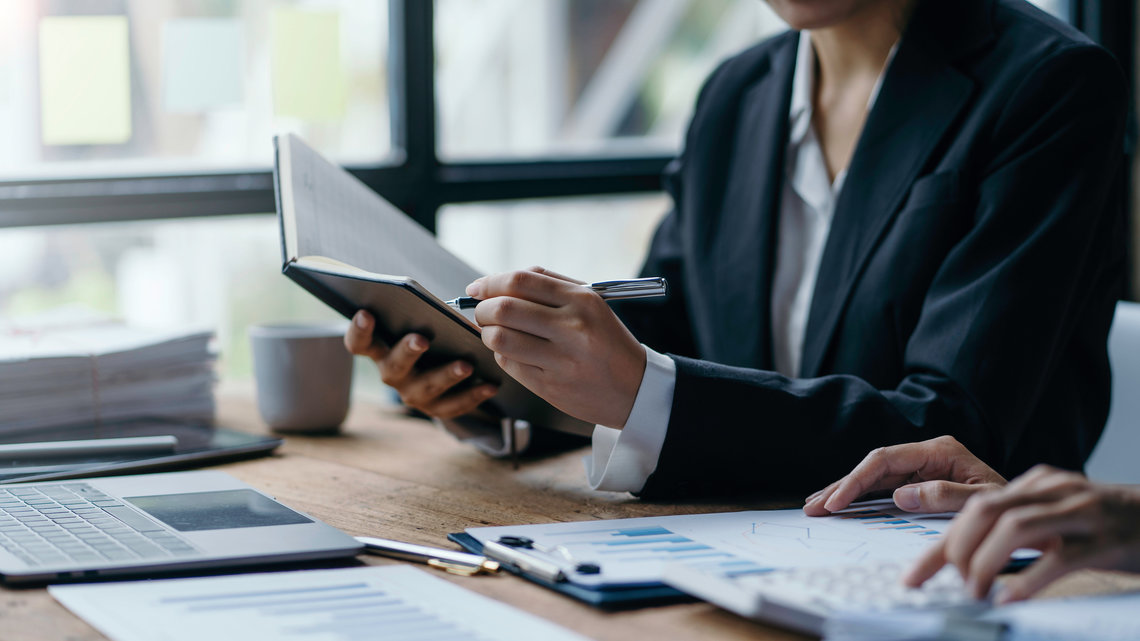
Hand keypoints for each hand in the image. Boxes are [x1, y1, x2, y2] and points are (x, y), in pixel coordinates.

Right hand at [344, 310, 497, 418]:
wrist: (447, 370)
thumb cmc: (431, 334)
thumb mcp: (423, 323)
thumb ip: (423, 312)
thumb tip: (442, 300)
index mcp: (381, 350)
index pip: (359, 344)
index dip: (359, 331)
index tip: (366, 313)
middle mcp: (392, 374)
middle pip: (394, 366)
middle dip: (407, 351)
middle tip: (421, 339)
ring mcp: (413, 394)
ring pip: (427, 388)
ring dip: (446, 376)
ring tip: (466, 365)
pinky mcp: (437, 409)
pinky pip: (454, 405)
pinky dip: (473, 395)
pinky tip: (490, 384)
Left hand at [467, 267, 645, 427]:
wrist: (635, 388)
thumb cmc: (606, 340)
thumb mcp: (590, 303)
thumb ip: (548, 285)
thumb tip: (499, 282)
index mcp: (582, 300)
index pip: (521, 281)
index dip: (490, 283)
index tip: (477, 288)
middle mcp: (572, 328)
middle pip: (504, 309)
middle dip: (483, 309)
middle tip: (483, 312)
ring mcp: (561, 360)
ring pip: (500, 339)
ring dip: (488, 333)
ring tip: (496, 332)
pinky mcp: (550, 386)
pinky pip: (508, 364)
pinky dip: (502, 354)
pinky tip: (513, 351)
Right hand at [803, 436, 1006, 515]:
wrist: (1032, 514)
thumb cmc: (1012, 507)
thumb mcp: (984, 501)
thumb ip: (946, 496)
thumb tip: (900, 495)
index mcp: (940, 451)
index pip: (885, 460)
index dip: (856, 481)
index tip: (836, 502)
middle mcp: (926, 455)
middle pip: (872, 466)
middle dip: (841, 486)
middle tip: (813, 507)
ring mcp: (922, 468)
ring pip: (873, 477)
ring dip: (844, 492)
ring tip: (816, 506)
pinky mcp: (920, 483)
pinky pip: (883, 489)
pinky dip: (860, 498)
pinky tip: (841, 506)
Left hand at [905, 465, 1139, 602]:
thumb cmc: (1109, 526)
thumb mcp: (1059, 518)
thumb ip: (1019, 529)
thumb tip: (967, 560)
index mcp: (1037, 484)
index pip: (972, 508)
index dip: (938, 545)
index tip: (912, 577)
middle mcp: (1055, 491)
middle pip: (986, 510)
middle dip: (956, 549)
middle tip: (949, 583)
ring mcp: (1082, 513)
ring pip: (1016, 527)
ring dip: (985, 564)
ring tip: (974, 593)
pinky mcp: (1106, 540)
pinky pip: (1060, 557)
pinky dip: (1029, 579)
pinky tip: (1010, 598)